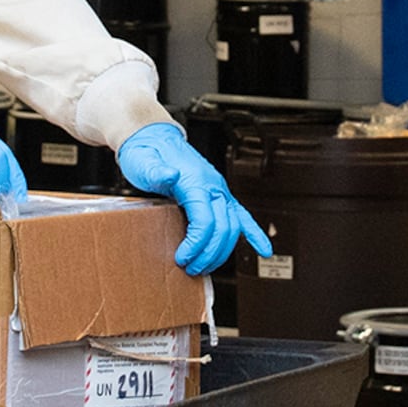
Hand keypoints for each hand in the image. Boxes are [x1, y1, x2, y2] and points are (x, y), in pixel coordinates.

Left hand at [117, 122, 272, 275]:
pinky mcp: (219, 194)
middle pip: (222, 227)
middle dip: (208, 253)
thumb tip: (169, 174)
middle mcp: (212, 185)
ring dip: (221, 251)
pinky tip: (264, 250)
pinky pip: (242, 216)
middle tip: (190, 268)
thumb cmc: (145, 152)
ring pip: (233, 227)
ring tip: (204, 266)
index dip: (196, 244)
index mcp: (195, 181)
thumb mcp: (143, 162)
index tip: (182, 257)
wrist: (152, 138)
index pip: (205, 220)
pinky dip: (254, 233)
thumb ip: (155, 171)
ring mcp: (219, 190)